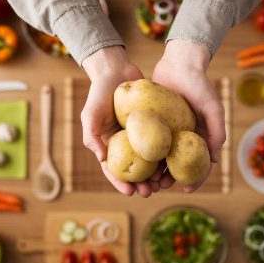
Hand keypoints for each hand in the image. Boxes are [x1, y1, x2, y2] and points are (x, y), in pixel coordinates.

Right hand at [81, 46, 158, 196]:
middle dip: (140, 184)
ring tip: (162, 184)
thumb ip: (91, 136)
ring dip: (155, 174)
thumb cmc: (100, 92)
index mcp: (110, 144)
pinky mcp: (153, 126)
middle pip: (133, 169)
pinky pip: (160, 142)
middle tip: (149, 192)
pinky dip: (165, 155)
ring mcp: (140, 135)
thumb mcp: (90, 114)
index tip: (130, 192)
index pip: (113, 169)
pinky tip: (173, 164)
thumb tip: (102, 159)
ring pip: (149, 160)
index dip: (120, 182)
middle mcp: (125, 143)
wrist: (117, 70)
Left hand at [152, 40, 225, 192]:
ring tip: (148, 179)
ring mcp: (168, 131)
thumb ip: (217, 131)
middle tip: (161, 186)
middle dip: (170, 178)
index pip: (199, 163)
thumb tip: (215, 160)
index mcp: (199, 137)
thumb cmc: (199, 85)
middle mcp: (183, 137)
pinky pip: (149, 141)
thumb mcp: (213, 108)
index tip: (186, 190)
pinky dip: (145, 153)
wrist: (179, 63)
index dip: (195, 179)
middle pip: (177, 164)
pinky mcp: (154, 123)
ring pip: (161, 156)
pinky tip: (137, 162)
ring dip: (155, 170)